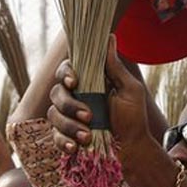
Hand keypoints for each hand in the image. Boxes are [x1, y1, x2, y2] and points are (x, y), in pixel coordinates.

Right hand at [46, 37, 153, 159]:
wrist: (133, 149)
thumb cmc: (133, 118)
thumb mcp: (128, 90)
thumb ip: (115, 66)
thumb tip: (109, 37)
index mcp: (88, 83)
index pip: (66, 70)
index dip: (66, 73)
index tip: (75, 81)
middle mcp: (74, 97)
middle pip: (56, 92)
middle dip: (70, 105)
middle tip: (89, 116)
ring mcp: (68, 118)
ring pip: (53, 114)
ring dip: (69, 126)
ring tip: (87, 136)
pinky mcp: (65, 137)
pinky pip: (54, 136)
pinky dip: (63, 141)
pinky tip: (75, 147)